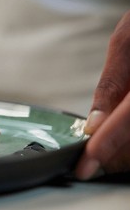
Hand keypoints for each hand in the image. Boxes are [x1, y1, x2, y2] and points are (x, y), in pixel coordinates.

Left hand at [76, 11, 129, 178]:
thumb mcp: (128, 40)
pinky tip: (120, 140)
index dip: (103, 149)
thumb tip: (94, 123)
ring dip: (123, 154)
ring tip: (103, 147)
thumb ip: (112, 84)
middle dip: (111, 156)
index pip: (127, 122)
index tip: (84, 168)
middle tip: (89, 157)